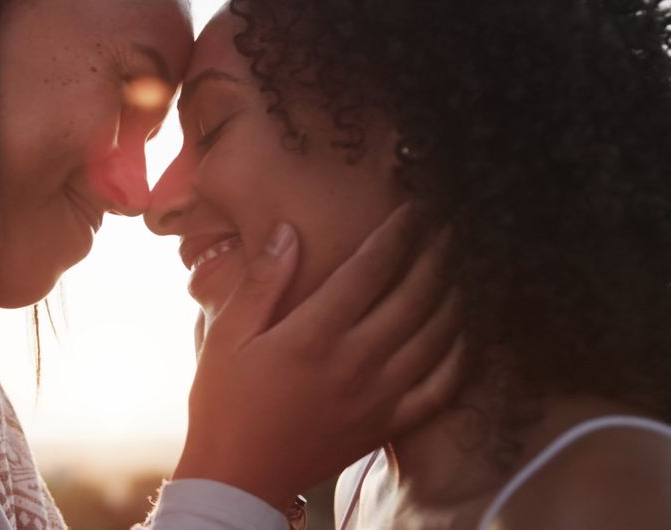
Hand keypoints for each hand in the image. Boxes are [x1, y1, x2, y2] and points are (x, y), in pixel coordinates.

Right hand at [173, 203, 462, 509]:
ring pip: (435, 337)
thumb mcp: (226, 336)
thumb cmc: (224, 403)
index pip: (370, 269)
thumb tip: (288, 232)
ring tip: (461, 268)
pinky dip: (459, 358)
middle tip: (451, 227)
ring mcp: (376, 397)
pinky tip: (462, 334)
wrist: (238, 478)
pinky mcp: (385, 425)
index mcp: (312, 336)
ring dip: (453, 296)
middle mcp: (353, 362)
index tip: (414, 208)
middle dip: (436, 255)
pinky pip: (440, 389)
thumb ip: (262, 283)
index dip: (397, 233)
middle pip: (413, 296)